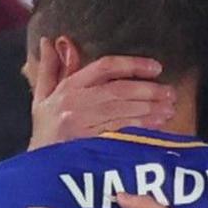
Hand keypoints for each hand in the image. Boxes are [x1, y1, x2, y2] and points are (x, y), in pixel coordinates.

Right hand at [27, 38, 175, 149]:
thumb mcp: (42, 96)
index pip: (105, 67)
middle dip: (148, 90)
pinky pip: (122, 133)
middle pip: (119, 90)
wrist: (37, 166)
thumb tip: (52, 40)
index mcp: (68, 87)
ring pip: (124, 112)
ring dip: (150, 109)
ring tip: (170, 107)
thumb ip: (50, 67)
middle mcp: (76, 103)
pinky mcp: (91, 145)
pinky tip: (157, 125)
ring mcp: (83, 125)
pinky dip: (141, 128)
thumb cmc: (44, 129)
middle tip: (170, 92)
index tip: (156, 67)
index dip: (133, 65)